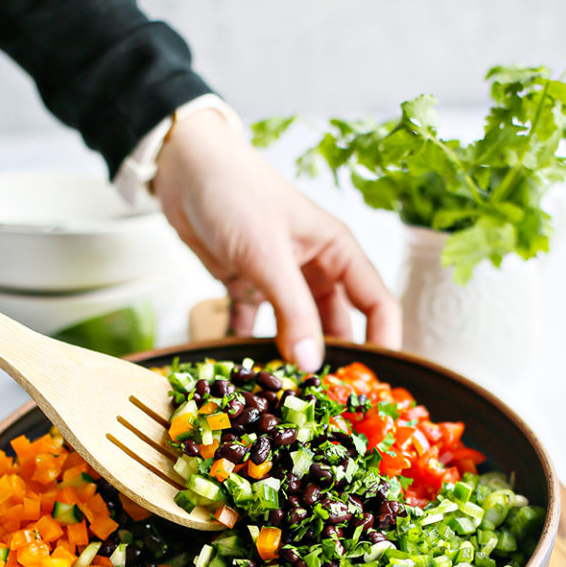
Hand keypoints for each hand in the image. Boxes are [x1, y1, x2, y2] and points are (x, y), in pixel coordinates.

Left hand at [153, 110, 400, 370]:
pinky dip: (247, 346)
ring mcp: (281, 281)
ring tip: (285, 393)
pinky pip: (255, 326)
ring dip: (290, 357)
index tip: (378, 384)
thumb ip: (292, 312)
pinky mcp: (247, 287)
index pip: (377, 304)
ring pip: (296, 330)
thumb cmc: (234, 194)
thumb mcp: (268, 255)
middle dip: (332, 360)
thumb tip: (311, 364)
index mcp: (336, 252)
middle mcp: (315, 268)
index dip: (384, 344)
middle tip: (325, 400)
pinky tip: (241, 371)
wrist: (181, 166)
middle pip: (337, 325)